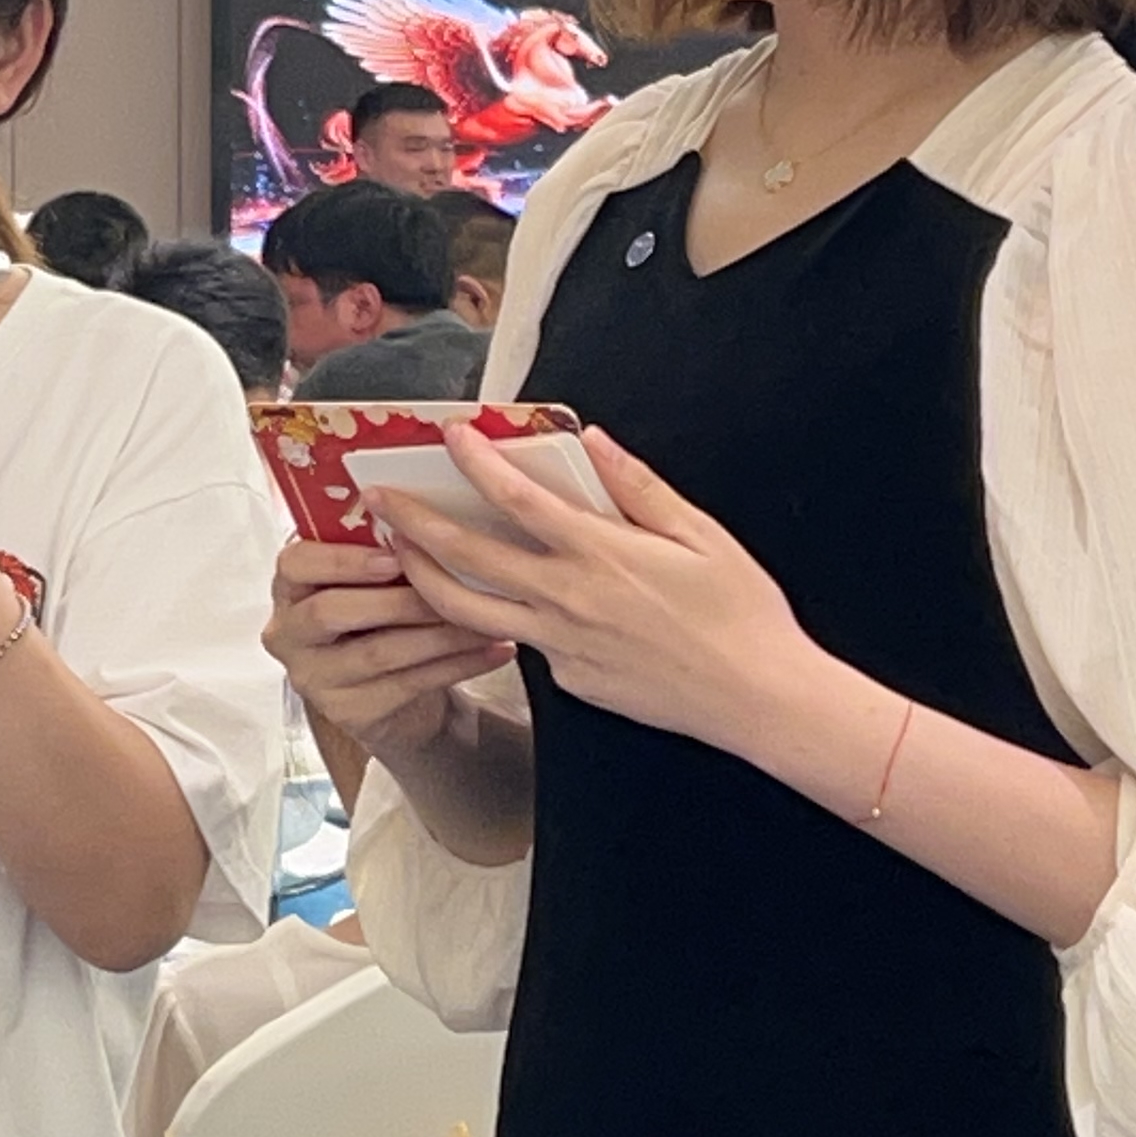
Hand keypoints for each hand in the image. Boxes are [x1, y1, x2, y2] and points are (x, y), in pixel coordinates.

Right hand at [261, 536, 513, 764]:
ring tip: (489, 618)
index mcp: (290, 588)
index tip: (395, 555)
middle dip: (398, 599)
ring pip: (379, 651)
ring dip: (441, 633)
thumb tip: (429, 516)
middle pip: (331, 612)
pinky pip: (408, 684)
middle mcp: (290, 635)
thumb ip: (380, 550)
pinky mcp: (347, 713)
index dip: (342, 559)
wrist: (390, 696)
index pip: (294, 564)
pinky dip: (458, 664)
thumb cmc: (381, 620)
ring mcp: (315, 678)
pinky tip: (495, 649)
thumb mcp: (370, 582)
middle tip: (449, 589)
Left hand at [375, 424, 817, 752]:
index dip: (477, 464)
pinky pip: (519, 642)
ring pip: (468, 611)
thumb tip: (592, 442)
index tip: (449, 435)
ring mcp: (561, 646)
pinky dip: (491, 618)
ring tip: (396, 551)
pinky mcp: (567, 681)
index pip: (518, 500)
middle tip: (376, 497)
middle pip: (467, 558)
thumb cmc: (741, 614)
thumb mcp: (702, 536)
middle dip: (413, 522)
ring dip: (422, 576)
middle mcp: (568, 601)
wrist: (758, 701)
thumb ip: (639, 488)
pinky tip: (482, 599)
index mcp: (602, 556)